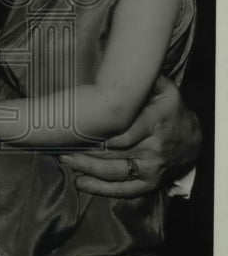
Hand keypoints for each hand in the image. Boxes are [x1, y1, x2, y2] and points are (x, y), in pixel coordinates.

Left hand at [60, 76, 199, 197]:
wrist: (193, 139)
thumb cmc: (170, 110)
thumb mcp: (164, 90)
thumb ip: (145, 80)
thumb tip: (124, 65)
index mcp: (156, 122)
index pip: (124, 133)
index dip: (99, 135)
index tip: (76, 131)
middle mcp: (154, 148)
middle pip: (115, 154)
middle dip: (87, 152)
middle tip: (62, 147)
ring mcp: (152, 169)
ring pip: (116, 172)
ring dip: (89, 168)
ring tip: (67, 161)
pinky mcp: (150, 183)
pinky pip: (124, 190)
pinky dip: (101, 189)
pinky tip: (80, 182)